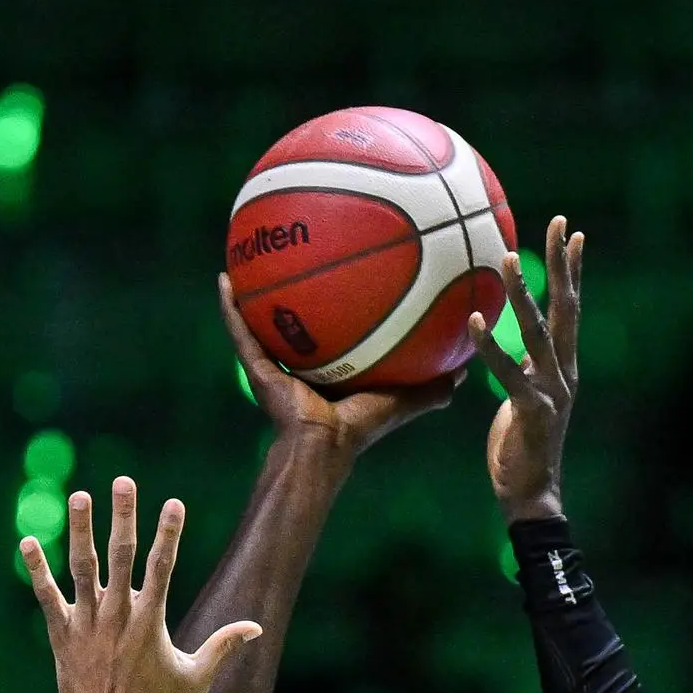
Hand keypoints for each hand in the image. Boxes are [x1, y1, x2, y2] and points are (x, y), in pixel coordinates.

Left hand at [21, 477, 263, 692]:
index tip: (173, 503)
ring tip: (79, 495)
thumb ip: (223, 647)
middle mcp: (117, 616)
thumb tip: (256, 628)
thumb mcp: (195, 678)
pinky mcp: (61, 634)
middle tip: (123, 481)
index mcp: (150, 622)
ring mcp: (87, 623)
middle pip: (121, 556)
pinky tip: (27, 540)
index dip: (168, 533)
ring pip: (82, 568)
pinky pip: (46, 595)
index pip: (162, 567)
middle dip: (123, 516)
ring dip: (80, 530)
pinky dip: (37, 569)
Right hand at [220, 275, 456, 461]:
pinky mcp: (257, 367)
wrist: (324, 446)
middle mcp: (301, 361)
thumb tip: (467, 370)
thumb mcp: (404, 398)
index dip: (337, 301)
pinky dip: (230, 308)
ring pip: (260, 318)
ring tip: (248, 253)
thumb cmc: (362, 425)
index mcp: (332, 367)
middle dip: (293, 285)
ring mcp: (275, 364)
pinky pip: (240, 331)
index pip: (333, 328)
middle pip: (295, 317)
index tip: (342, 267)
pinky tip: (224, 277)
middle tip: (295, 247)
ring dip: (252, 290)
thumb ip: (432, 385)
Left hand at [470, 215, 580, 522]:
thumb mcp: (519, 398)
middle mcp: (564, 372)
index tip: (572, 233)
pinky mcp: (534, 411)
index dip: (572, 271)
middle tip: (559, 222)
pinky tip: (474, 321)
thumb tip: (498, 341)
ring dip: (522, 293)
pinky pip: (510, 373)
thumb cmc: (519, 448)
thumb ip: (516, 368)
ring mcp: (553, 391)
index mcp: (563, 366)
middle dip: (563, 263)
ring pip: (539, 331)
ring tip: (507, 257)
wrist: (531, 496)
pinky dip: (492, 347)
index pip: (571, 308)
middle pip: (567, 307)